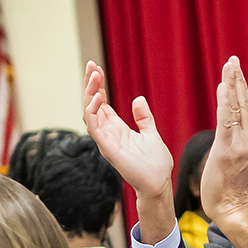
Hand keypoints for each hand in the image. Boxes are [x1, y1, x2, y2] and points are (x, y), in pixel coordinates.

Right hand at [82, 62, 175, 202]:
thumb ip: (144, 118)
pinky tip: (97, 96)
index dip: (98, 85)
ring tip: (94, 75)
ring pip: (89, 112)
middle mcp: (108, 133)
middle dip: (90, 84)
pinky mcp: (107, 147)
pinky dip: (92, 110)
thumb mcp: (151, 133)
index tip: (96, 67)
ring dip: (90, 93)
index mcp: (117, 129)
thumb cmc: (156, 164)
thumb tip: (138, 99)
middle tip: (91, 65)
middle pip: (92, 104)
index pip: (101, 103)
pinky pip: (93, 126)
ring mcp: (105, 140)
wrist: (159, 183)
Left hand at [199, 57, 247, 247]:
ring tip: (229, 66)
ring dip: (232, 84)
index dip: (244, 91)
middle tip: (234, 60)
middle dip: (239, 80)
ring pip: (237, 107)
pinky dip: (226, 100)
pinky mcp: (229, 149)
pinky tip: (223, 86)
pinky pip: (227, 118)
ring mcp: (242, 144)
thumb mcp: (243, 162)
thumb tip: (236, 130)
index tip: (238, 73)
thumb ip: (242, 144)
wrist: (232, 207)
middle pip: (246, 104)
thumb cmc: (232, 188)